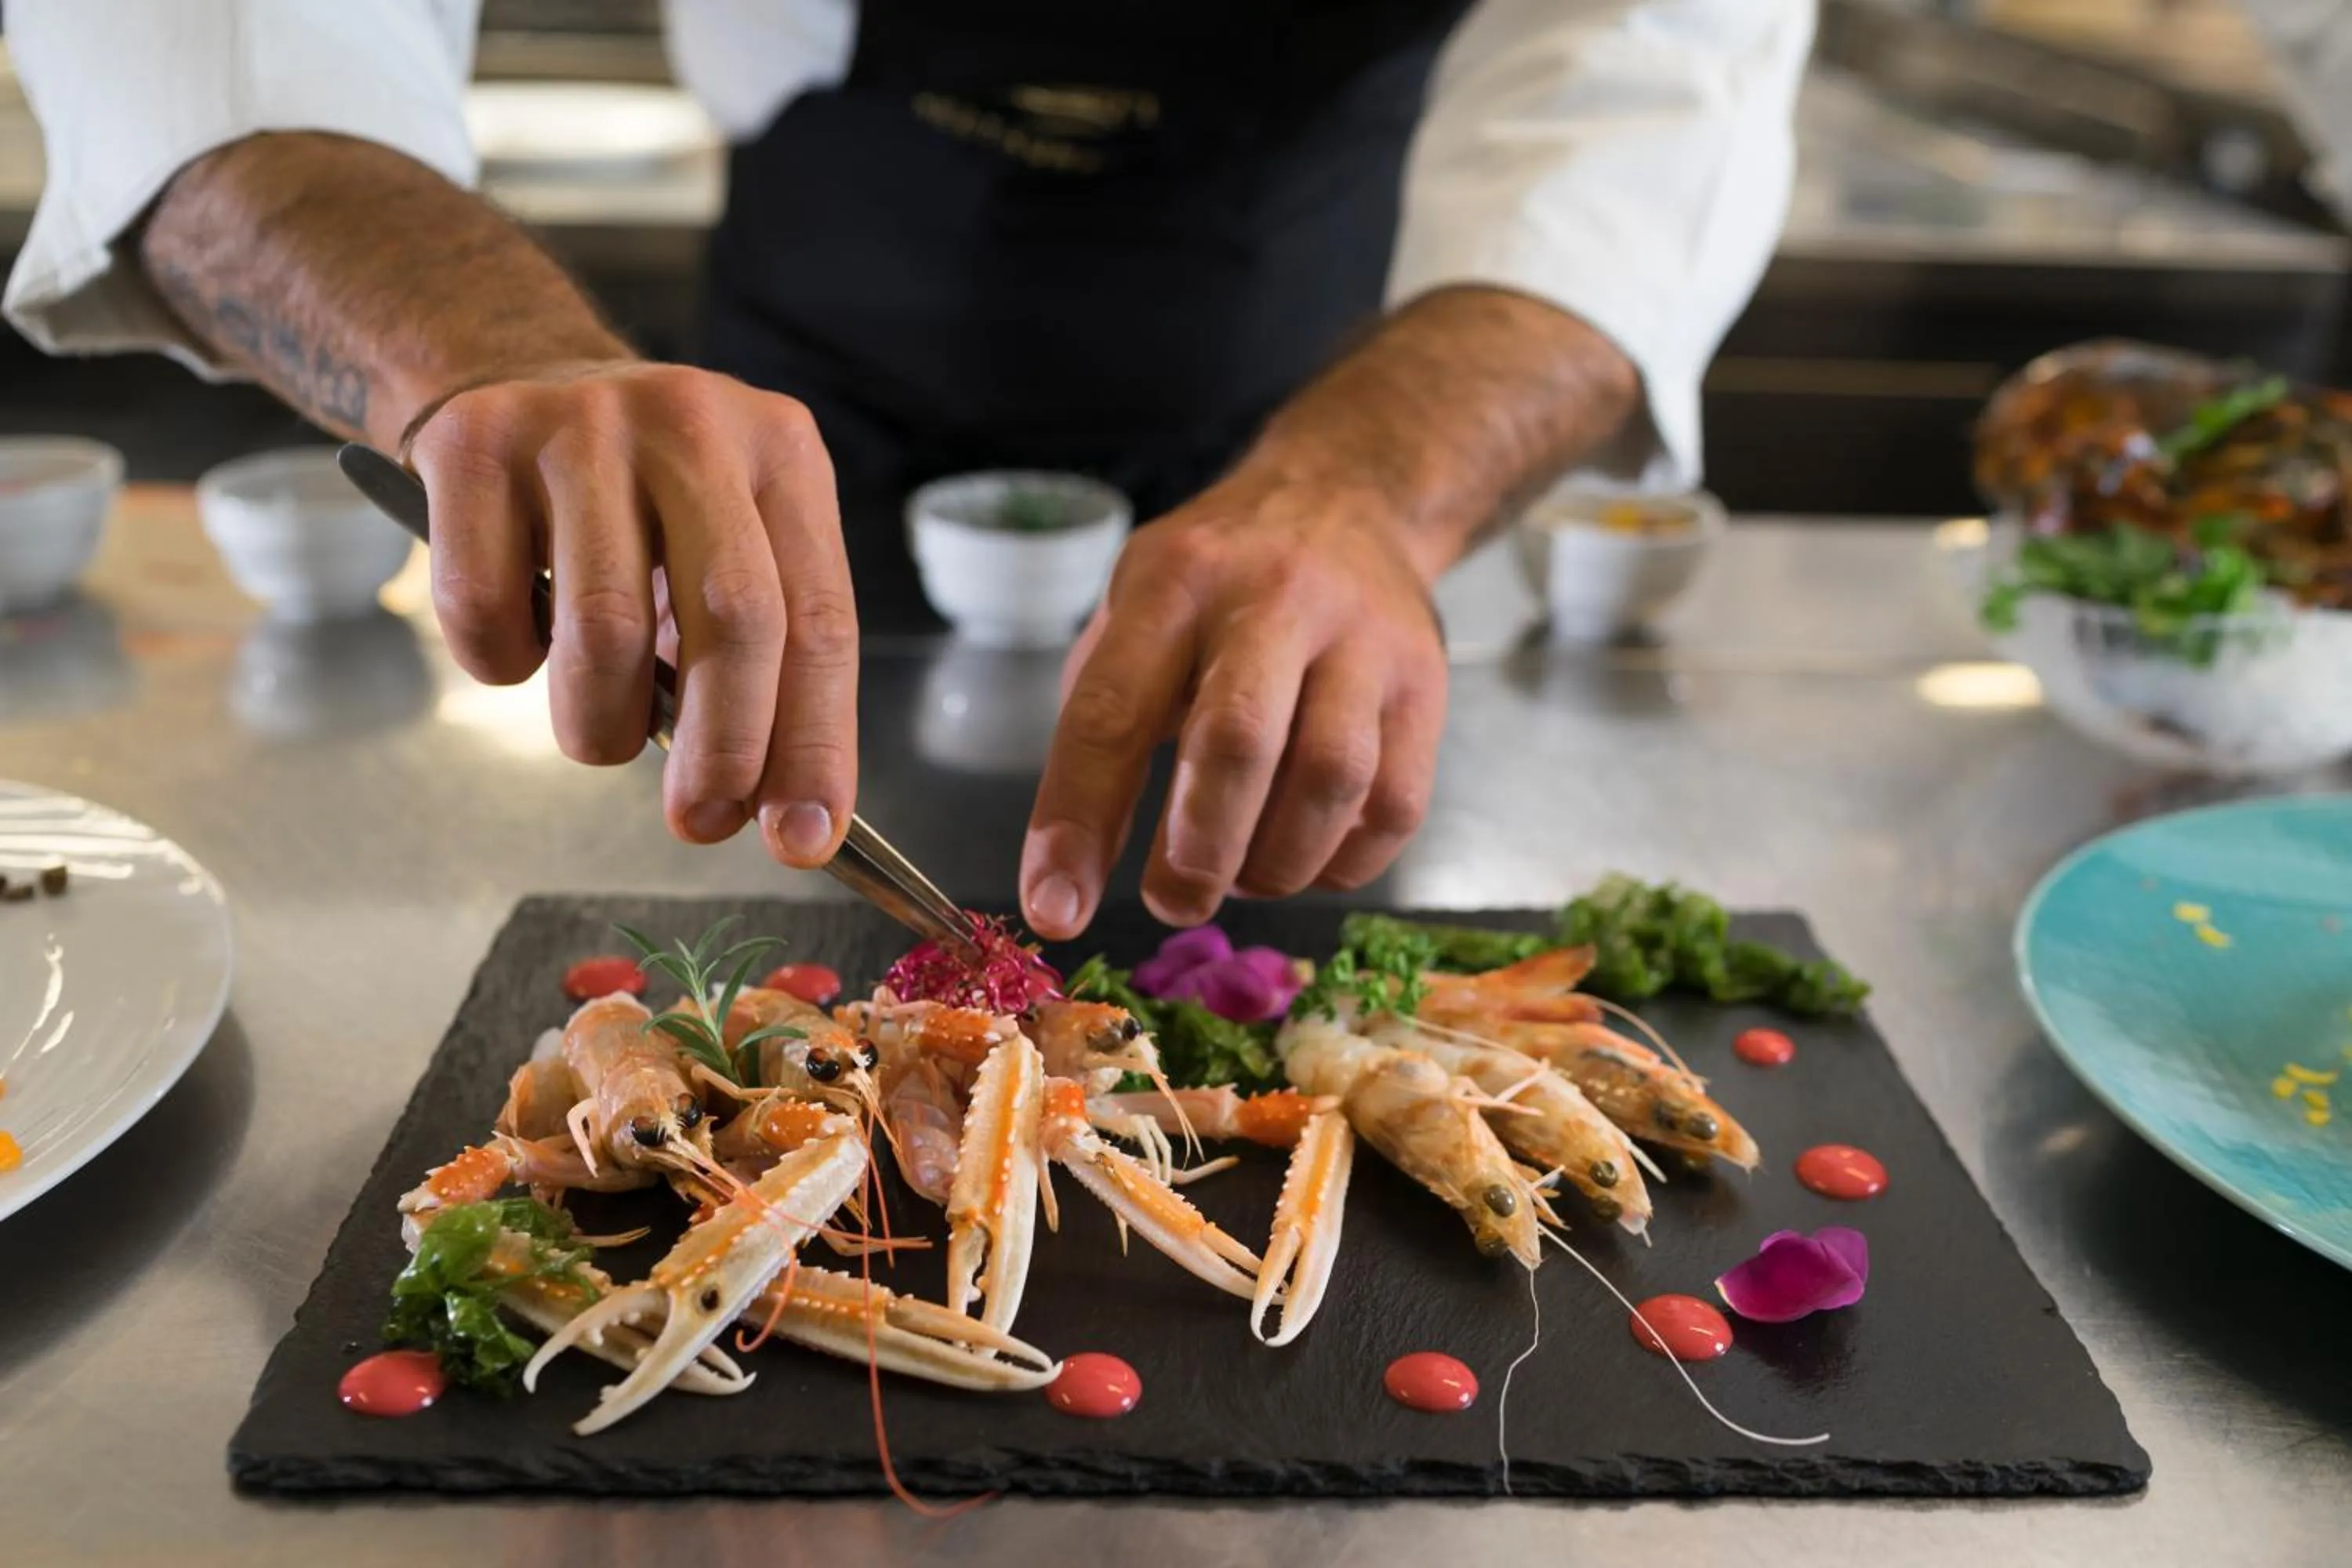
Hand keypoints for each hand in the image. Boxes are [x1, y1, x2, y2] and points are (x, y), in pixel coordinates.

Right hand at [407, 361, 857, 865]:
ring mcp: (580, 426)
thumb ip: (762, 664)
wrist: (512, 372)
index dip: (816, 743)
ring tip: (598, 730)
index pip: (820, 621)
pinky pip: (487, 611)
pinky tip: (519, 640)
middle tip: (700, 819)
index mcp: (782, 456)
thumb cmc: (641, 501)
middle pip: (735, 618)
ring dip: (600, 725)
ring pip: (603, 631)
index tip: (803, 837)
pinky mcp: (474, 444)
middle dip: (723, 750)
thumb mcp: (727, 549)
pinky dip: (502, 664)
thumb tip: (780, 812)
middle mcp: (693, 426)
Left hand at [1020, 467, 1446, 936]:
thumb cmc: (1219, 581)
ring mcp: (1363, 639)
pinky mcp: (1425, 685)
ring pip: (1331, 780)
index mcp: (1175, 583)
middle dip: (1196, 852)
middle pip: (1237, 743)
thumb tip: (1067, 873)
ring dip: (1276, 864)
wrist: (1347, 498)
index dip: (1077, 821)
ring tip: (1243, 875)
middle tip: (1174, 901)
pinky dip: (1343, 862)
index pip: (1113, 711)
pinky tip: (1306, 858)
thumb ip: (1101, 723)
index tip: (1055, 908)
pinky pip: (1394, 804)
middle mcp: (1273, 598)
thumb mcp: (1137, 610)